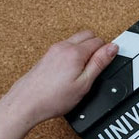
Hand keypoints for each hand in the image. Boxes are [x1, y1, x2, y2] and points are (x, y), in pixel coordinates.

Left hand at [0, 30, 117, 126]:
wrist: (26, 103)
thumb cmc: (53, 98)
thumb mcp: (84, 83)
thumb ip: (99, 63)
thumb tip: (112, 48)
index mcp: (74, 52)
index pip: (99, 41)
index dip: (107, 52)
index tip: (106, 63)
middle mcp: (62, 47)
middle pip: (88, 35)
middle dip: (97, 46)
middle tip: (97, 65)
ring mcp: (53, 50)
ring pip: (76, 40)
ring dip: (85, 49)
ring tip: (84, 70)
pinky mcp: (47, 56)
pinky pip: (66, 47)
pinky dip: (73, 54)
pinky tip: (72, 70)